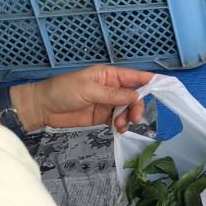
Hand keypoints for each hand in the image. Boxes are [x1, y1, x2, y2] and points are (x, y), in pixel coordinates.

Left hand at [17, 65, 152, 132]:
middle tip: (134, 118)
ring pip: (127, 109)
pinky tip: (118, 129)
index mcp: (108, 75)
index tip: (163, 87)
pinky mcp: (101, 117)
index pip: (133, 76)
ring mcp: (106, 103)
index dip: (148, 80)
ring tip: (121, 126)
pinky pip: (118, 120)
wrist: (42, 108)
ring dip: (129, 117)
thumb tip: (136, 95)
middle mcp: (111, 88)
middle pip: (134, 96)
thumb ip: (113, 94)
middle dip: (137, 106)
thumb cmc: (63, 91)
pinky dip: (121, 125)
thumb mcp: (88, 90)